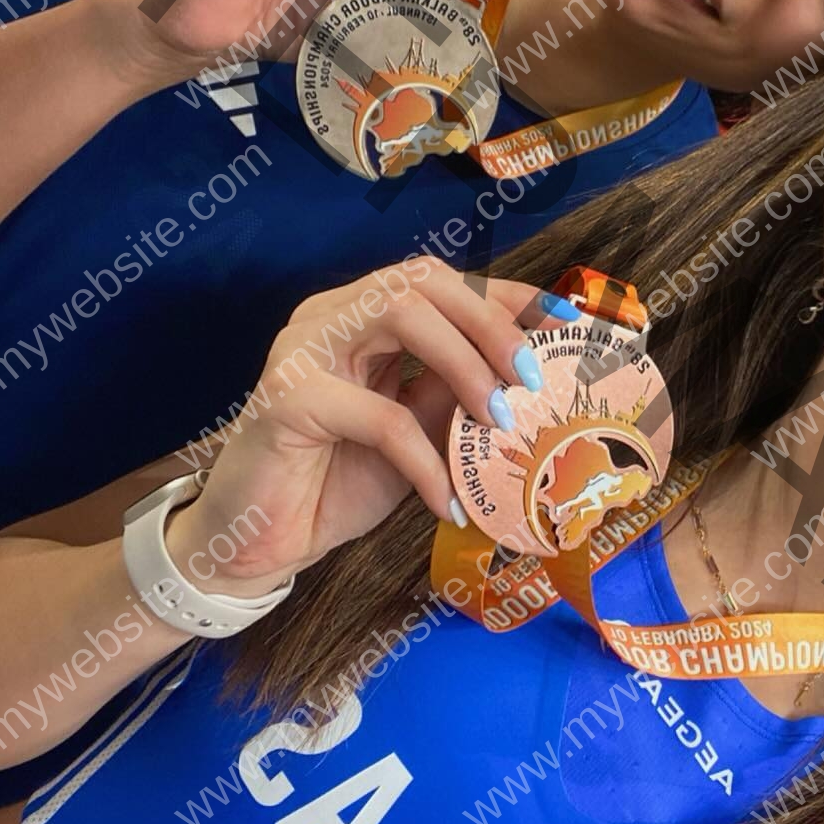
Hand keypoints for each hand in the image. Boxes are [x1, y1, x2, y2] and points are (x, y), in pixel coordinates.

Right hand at [164, 259, 574, 599]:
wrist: (260, 542)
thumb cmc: (335, 480)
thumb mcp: (414, 431)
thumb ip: (454, 394)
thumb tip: (529, 375)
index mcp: (360, 316)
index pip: (439, 280)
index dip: (504, 293)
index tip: (563, 317)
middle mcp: (329, 316)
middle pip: (420, 281)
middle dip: (489, 321)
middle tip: (532, 376)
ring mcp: (302, 350)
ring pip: (398, 316)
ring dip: (464, 364)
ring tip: (501, 419)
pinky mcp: (286, 400)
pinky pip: (377, 416)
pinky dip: (426, 460)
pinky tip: (447, 502)